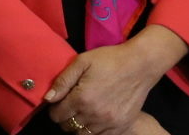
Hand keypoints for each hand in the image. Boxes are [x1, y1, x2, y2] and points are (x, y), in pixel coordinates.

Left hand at [44, 25, 188, 133]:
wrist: (140, 65)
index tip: (59, 101)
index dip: (54, 109)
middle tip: (70, 105)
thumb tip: (48, 98)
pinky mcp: (121, 126)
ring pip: (83, 134)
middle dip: (65, 117)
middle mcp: (94, 114)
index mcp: (82, 98)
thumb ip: (63, 81)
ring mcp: (109, 123)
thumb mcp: (82, 62)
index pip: (57, 116)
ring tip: (83, 111)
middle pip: (68, 127)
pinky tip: (96, 116)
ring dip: (79, 125)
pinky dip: (94, 129)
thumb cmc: (110, 60)